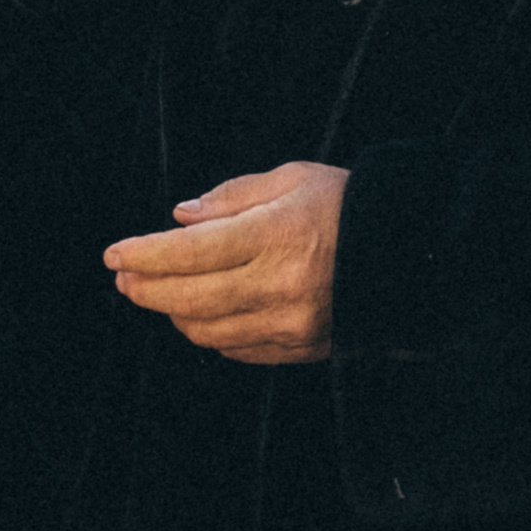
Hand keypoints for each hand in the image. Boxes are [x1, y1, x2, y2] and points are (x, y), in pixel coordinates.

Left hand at [105, 161, 349, 363]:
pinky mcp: (304, 347)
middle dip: (146, 289)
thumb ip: (231, 198)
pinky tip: (199, 316)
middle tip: (123, 278)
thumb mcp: (292, 180)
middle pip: (189, 297)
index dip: (144, 255)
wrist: (416, 252)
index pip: (189, 252)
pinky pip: (239, 350)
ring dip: (173, 314)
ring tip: (157, 295)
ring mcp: (292, 322)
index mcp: (276, 235)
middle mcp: (281, 284)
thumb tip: (179, 218)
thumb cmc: (349, 205)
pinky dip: (211, 334)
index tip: (114, 254)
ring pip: (208, 330)